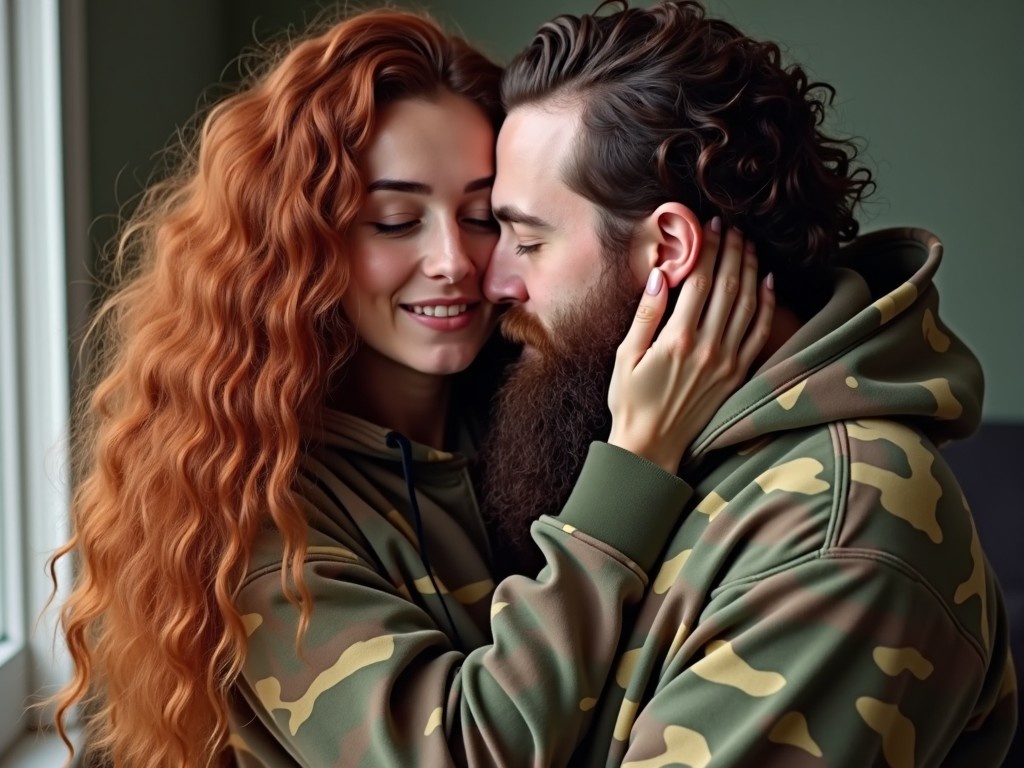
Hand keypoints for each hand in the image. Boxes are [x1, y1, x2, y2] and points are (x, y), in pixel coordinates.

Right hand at [607, 219, 773, 472]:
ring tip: (749, 244)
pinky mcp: (737, 374)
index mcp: (677, 340)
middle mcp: (708, 347)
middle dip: (732, 251)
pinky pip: (758, 332)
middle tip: (732, 227)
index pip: (700, 282)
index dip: (708, 250)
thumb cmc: (631, 401)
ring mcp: (727, 361)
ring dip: (750, 270)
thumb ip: (645, 314)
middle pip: (728, 287)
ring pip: (747, 305)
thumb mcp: (626, 356)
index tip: (710, 226)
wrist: (651, 446)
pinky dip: (766, 304)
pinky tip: (767, 282)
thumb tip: (659, 275)